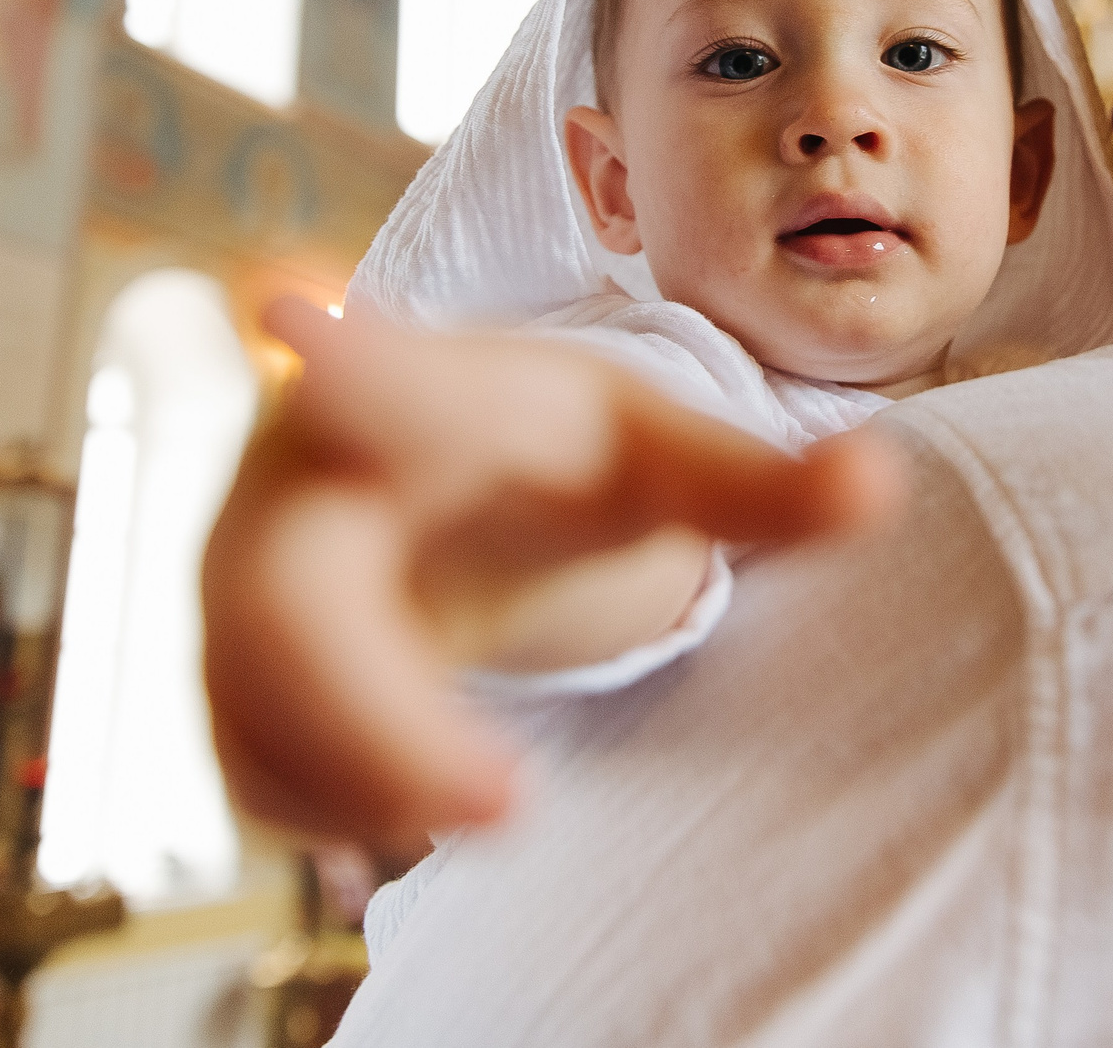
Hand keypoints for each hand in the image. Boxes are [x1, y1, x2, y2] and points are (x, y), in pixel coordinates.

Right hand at [201, 297, 902, 847]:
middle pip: (287, 607)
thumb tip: (882, 484)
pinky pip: (250, 760)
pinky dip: (332, 802)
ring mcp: (239, 579)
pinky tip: (418, 810)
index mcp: (413, 397)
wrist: (432, 487)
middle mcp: (295, 480)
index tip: (287, 302)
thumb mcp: (656, 457)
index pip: (384, 381)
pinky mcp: (230, 669)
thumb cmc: (545, 454)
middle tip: (512, 805)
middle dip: (377, 718)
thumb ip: (762, 487)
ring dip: (368, 776)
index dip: (345, 358)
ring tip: (502, 804)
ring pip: (254, 703)